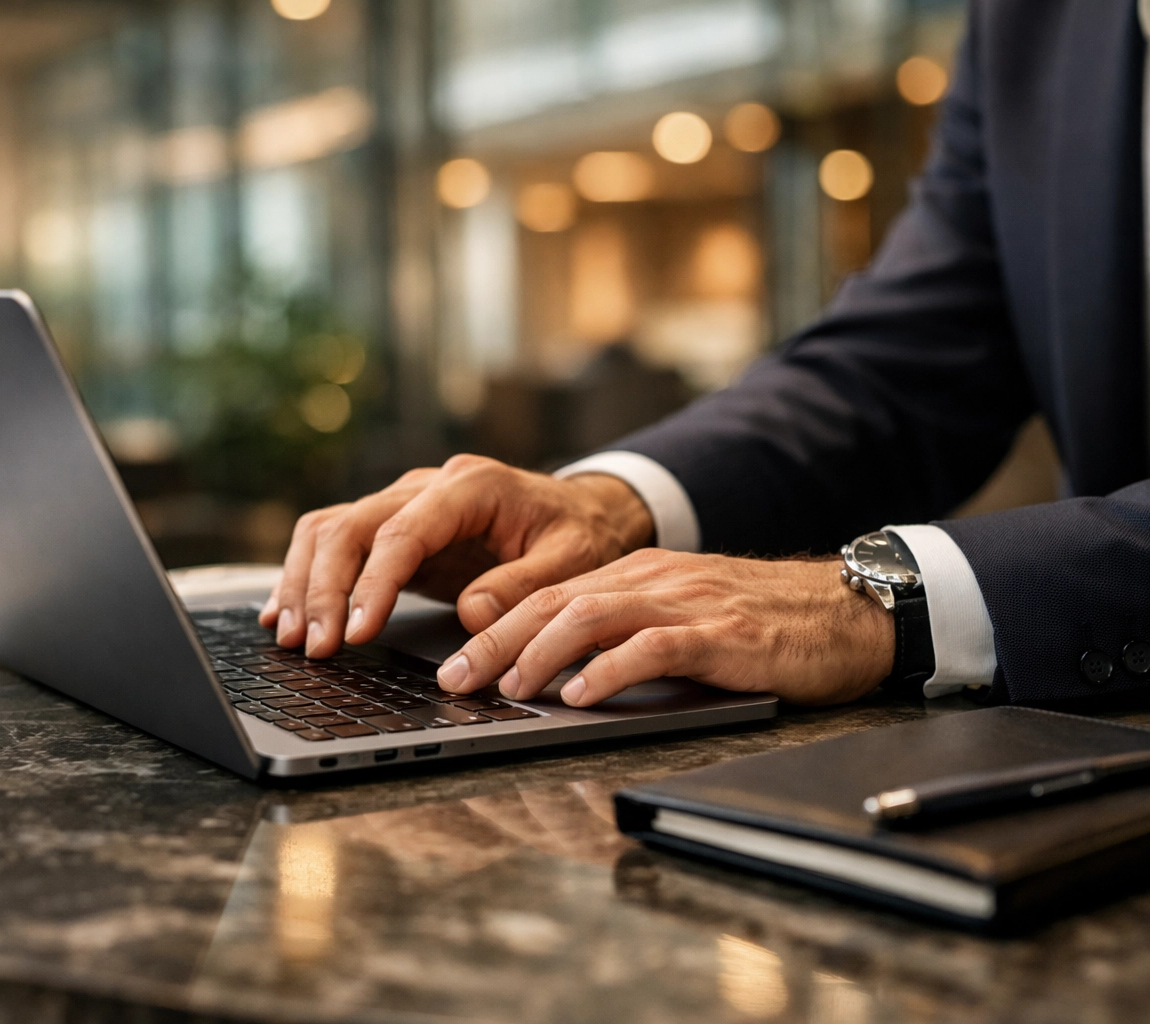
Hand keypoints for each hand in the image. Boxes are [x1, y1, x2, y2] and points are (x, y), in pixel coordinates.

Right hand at [257, 455, 654, 657]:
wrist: (580, 511)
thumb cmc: (577, 535)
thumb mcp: (573, 562)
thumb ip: (525, 586)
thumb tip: (473, 615)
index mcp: (471, 485)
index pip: (402, 530)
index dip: (375, 583)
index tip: (358, 632)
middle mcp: (426, 485)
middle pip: (351, 526)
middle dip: (326, 589)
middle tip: (315, 647)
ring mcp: (403, 501)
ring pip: (329, 530)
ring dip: (304, 583)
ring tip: (292, 638)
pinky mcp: (390, 526)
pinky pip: (333, 541)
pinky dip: (305, 576)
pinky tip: (286, 613)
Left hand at [435, 550, 893, 706]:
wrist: (848, 612)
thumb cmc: (764, 626)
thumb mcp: (683, 620)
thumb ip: (627, 634)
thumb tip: (561, 675)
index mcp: (637, 575)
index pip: (547, 596)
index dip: (494, 629)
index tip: (455, 665)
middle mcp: (652, 580)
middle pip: (552, 602)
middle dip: (495, 642)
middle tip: (456, 680)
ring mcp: (685, 603)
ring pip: (589, 616)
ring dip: (539, 655)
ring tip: (509, 689)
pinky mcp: (719, 633)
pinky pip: (651, 647)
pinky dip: (609, 671)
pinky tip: (581, 696)